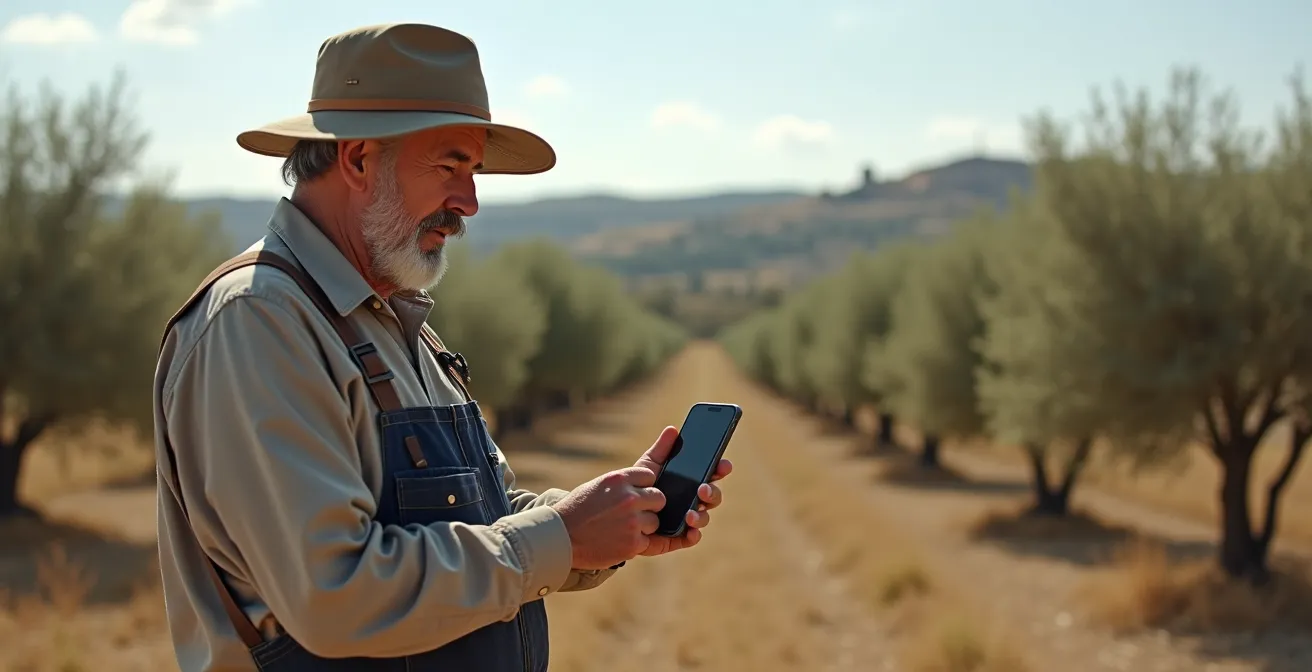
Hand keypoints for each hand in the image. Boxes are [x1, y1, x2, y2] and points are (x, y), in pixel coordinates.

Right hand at [550, 466, 665, 569]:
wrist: (558, 538)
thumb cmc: (576, 510)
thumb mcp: (597, 486)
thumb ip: (623, 484)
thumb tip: (647, 482)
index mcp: (618, 479)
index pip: (648, 476)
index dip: (644, 486)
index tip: (637, 492)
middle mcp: (628, 498)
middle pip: (659, 498)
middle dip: (650, 506)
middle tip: (633, 513)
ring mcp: (632, 522)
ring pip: (655, 522)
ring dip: (644, 526)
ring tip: (621, 528)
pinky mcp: (632, 544)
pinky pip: (647, 541)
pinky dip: (636, 543)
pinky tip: (618, 540)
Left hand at [633, 426, 733, 556]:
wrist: (618, 515)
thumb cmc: (638, 487)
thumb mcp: (648, 466)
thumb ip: (661, 450)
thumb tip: (673, 429)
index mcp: (690, 481)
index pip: (711, 473)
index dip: (720, 468)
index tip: (723, 465)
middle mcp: (693, 500)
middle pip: (712, 495)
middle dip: (712, 492)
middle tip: (703, 488)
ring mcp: (687, 519)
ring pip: (704, 517)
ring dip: (702, 515)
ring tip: (690, 514)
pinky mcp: (677, 537)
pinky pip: (691, 538)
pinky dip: (693, 536)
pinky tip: (690, 531)